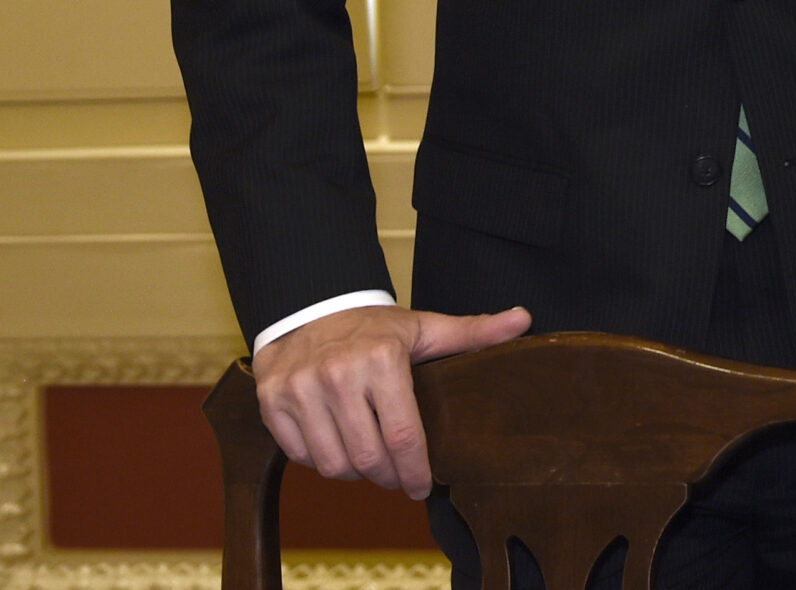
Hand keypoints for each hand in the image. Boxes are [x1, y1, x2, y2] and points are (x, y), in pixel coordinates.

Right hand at [252, 303, 531, 498]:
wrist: (308, 309)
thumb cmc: (374, 328)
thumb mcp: (424, 327)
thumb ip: (473, 332)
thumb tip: (523, 320)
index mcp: (382, 359)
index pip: (404, 435)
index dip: (416, 470)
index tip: (423, 486)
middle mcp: (337, 374)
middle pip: (368, 457)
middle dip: (388, 476)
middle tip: (398, 477)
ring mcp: (300, 390)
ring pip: (333, 463)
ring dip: (355, 472)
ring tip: (370, 461)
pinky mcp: (272, 403)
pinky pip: (300, 456)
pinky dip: (321, 460)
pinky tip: (338, 445)